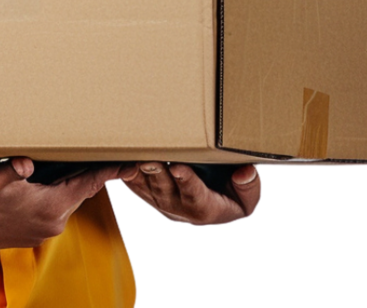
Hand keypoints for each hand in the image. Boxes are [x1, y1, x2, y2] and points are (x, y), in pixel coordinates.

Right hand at [0, 158, 122, 249]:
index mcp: (49, 210)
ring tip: (77, 164)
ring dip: (69, 184)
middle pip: (77, 191)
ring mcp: (36, 231)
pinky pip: (48, 208)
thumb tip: (25, 161)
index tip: (130, 162)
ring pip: (62, 200)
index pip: (87, 185)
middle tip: (106, 156)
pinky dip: (53, 194)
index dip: (109, 171)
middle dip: (90, 174)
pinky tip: (46, 181)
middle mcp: (48, 224)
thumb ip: (13, 169)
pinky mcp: (24, 231)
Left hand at [119, 162, 261, 225]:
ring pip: (146, 187)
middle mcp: (179, 207)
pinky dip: (125, 172)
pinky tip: (118, 159)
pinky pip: (132, 183)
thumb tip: (245, 171)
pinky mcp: (146, 193)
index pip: (195, 196)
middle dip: (156, 175)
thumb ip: (248, 186)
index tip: (180, 168)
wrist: (211, 207)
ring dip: (138, 173)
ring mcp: (159, 201)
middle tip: (148, 160)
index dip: (187, 182)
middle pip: (165, 191)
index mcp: (205, 207)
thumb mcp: (247, 198)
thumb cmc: (231, 196)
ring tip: (132, 158)